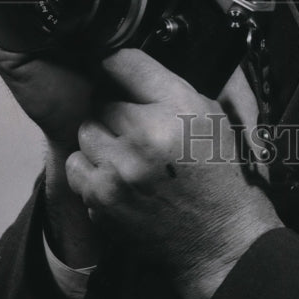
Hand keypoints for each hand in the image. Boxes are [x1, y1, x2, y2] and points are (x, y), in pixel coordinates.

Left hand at [65, 48, 281, 298]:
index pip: (124, 62)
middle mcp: (145, 136)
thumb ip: (165, 86)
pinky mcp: (102, 202)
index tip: (115, 68)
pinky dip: (92, 170)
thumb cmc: (218, 169)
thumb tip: (120, 65)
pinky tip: (117, 176)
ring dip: (100, 138)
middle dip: (114, 109)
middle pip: (100, 101)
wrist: (220, 236)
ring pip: (85, 133)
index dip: (116, 63)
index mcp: (177, 108)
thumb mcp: (208, 112)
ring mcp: (119, 173)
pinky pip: (78, 168)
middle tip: (132, 123)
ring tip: (124, 151)